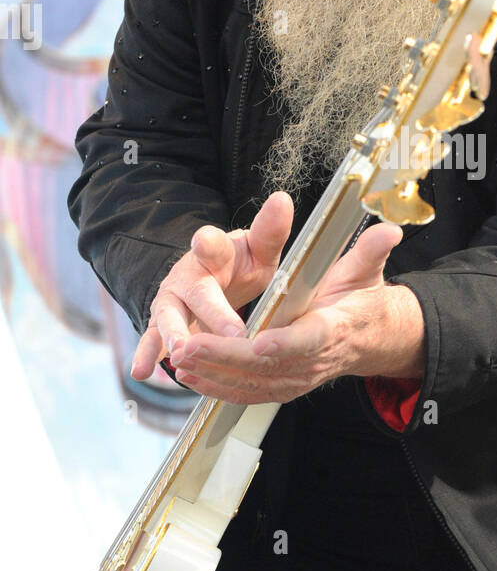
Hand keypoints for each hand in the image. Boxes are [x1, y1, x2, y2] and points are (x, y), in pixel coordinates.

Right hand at [131, 191, 294, 380]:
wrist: (215, 280)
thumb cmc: (241, 265)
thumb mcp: (260, 250)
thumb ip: (270, 232)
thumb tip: (282, 199)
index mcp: (214, 253)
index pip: (211, 245)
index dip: (207, 243)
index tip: (204, 242)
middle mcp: (189, 275)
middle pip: (196, 292)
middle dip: (211, 311)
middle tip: (230, 332)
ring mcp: (172, 301)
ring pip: (169, 317)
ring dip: (174, 335)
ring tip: (181, 353)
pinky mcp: (162, 323)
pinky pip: (153, 340)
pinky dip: (146, 354)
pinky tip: (140, 371)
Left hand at [146, 214, 426, 404]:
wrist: (371, 340)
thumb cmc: (361, 302)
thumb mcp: (367, 273)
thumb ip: (370, 252)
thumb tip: (390, 230)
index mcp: (333, 328)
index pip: (309, 339)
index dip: (283, 343)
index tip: (257, 341)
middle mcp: (313, 359)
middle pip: (267, 365)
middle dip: (226, 357)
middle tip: (191, 346)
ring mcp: (297, 378)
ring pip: (252, 382)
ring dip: (214, 373)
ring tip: (181, 360)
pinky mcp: (283, 386)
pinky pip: (248, 393)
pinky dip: (218, 388)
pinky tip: (191, 377)